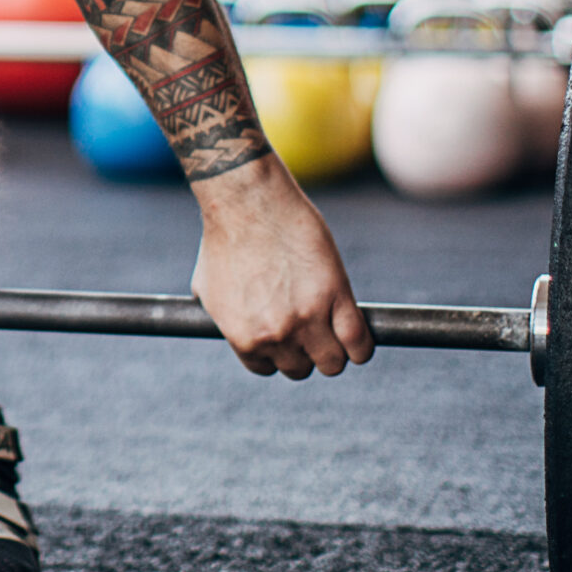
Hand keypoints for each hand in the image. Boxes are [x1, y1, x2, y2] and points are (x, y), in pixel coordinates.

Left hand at [188, 159, 371, 378]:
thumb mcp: (209, 290)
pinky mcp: (336, 295)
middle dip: (305, 351)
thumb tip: (229, 329)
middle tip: (308, 326)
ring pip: (333, 362)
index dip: (279, 351)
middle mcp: (276, 336)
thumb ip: (223, 319)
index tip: (286, 336)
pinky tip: (358, 338)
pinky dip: (362, 346)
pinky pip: (358, 341)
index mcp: (244, 339)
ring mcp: (308, 317)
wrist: (247, 202)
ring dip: (335, 351)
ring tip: (333, 330)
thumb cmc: (225, 238)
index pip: (270, 368)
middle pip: (302, 368)